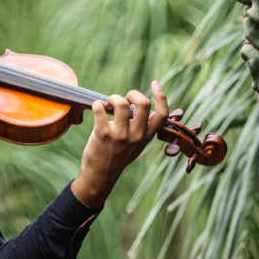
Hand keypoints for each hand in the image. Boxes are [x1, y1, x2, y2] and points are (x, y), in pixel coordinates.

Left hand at [70, 81, 168, 210]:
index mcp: (147, 135)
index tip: (155, 84)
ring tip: (107, 105)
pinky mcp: (103, 134)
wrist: (100, 175)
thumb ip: (140, 127)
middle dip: (132, 94)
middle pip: (143, 103)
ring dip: (113, 98)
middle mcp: (137, 135)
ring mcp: (121, 135)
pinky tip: (96, 108)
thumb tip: (137, 103)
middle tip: (122, 100)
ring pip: (122, 103)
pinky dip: (96, 104)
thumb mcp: (136, 144)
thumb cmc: (117, 155)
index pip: (162, 113)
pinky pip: (100, 109)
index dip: (161, 96)